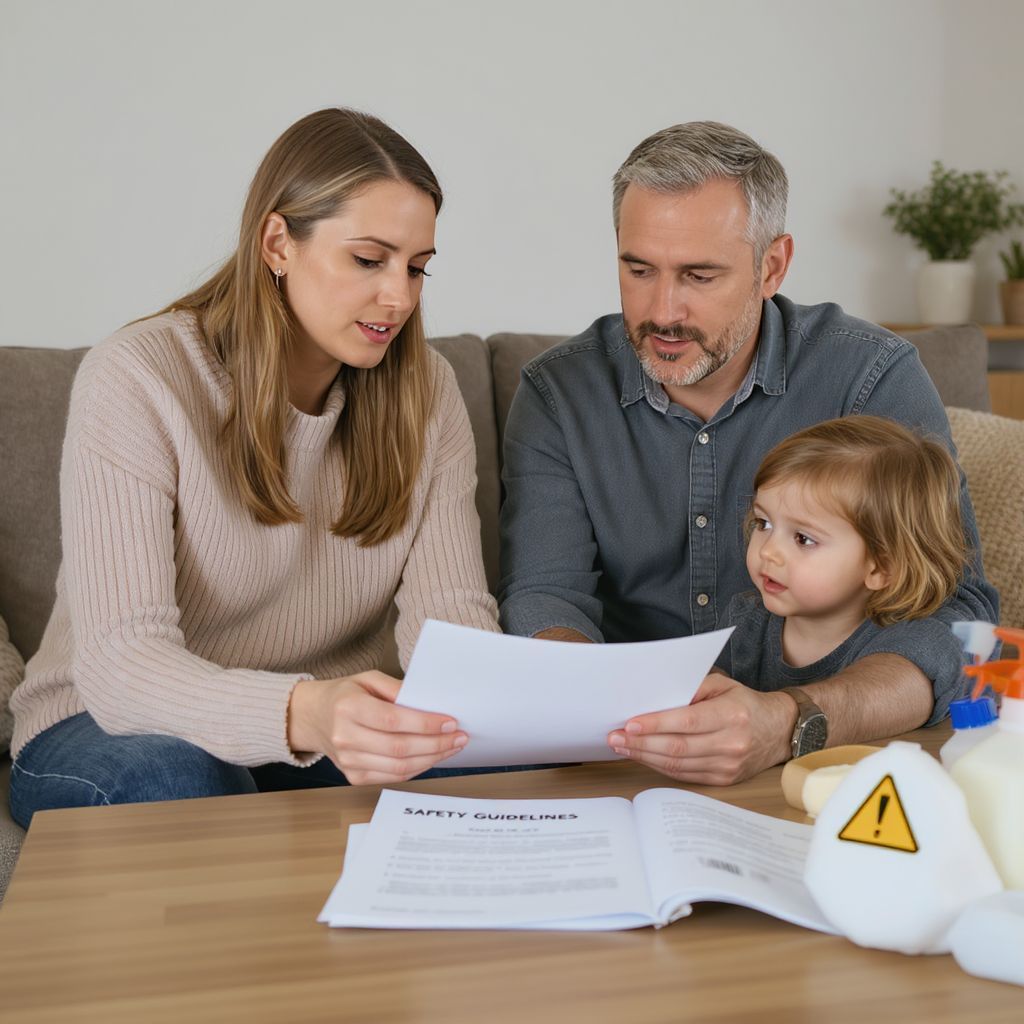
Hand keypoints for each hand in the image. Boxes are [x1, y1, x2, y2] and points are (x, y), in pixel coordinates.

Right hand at [287, 672, 467, 784]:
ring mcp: (348, 761)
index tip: (451, 722)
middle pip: (400, 748)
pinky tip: (431, 756)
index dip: (426, 724)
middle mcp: (346, 737)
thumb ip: (397, 688)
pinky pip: (392, 777)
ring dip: (431, 759)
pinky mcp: (353, 776)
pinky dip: (417, 768)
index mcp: (348, 708)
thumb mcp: (368, 678)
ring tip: (452, 747)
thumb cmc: (345, 694)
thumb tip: (429, 702)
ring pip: (399, 768)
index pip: (394, 721)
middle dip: (436, 744)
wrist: (312, 717)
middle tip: (460, 737)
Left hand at [607, 673, 795, 784]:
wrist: (779, 730)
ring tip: (622, 747)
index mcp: (731, 714)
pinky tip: (644, 756)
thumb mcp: (723, 684)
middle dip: (641, 743)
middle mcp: (731, 743)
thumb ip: (692, 688)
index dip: (656, 724)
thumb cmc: (744, 703)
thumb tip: (657, 696)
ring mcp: (727, 765)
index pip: (687, 721)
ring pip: (677, 765)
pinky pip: (684, 775)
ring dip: (645, 756)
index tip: (630, 723)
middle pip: (677, 747)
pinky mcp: (723, 780)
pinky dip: (660, 766)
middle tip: (615, 737)